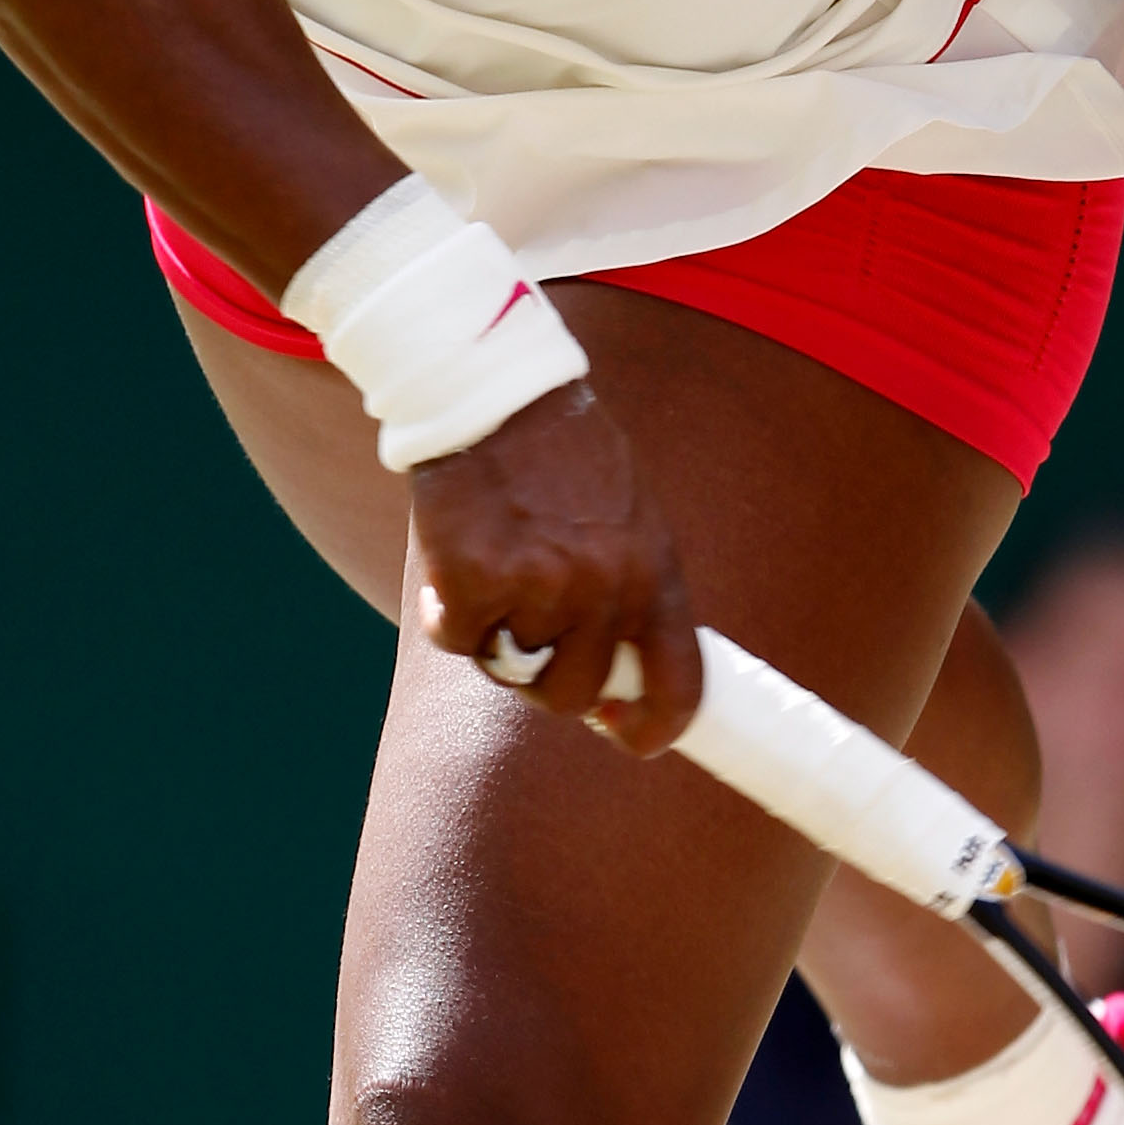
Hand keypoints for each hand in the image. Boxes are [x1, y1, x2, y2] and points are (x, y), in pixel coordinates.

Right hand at [408, 384, 703, 756]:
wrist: (491, 394)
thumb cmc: (560, 451)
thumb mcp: (630, 515)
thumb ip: (631, 588)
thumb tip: (620, 673)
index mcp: (655, 571)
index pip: (678, 685)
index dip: (652, 727)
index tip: (621, 731)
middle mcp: (604, 588)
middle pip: (575, 695)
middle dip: (544, 679)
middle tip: (524, 634)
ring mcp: (539, 588)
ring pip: (509, 667)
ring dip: (493, 635)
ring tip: (491, 570)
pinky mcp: (474, 581)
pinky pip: (456, 639)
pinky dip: (445, 613)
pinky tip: (453, 561)